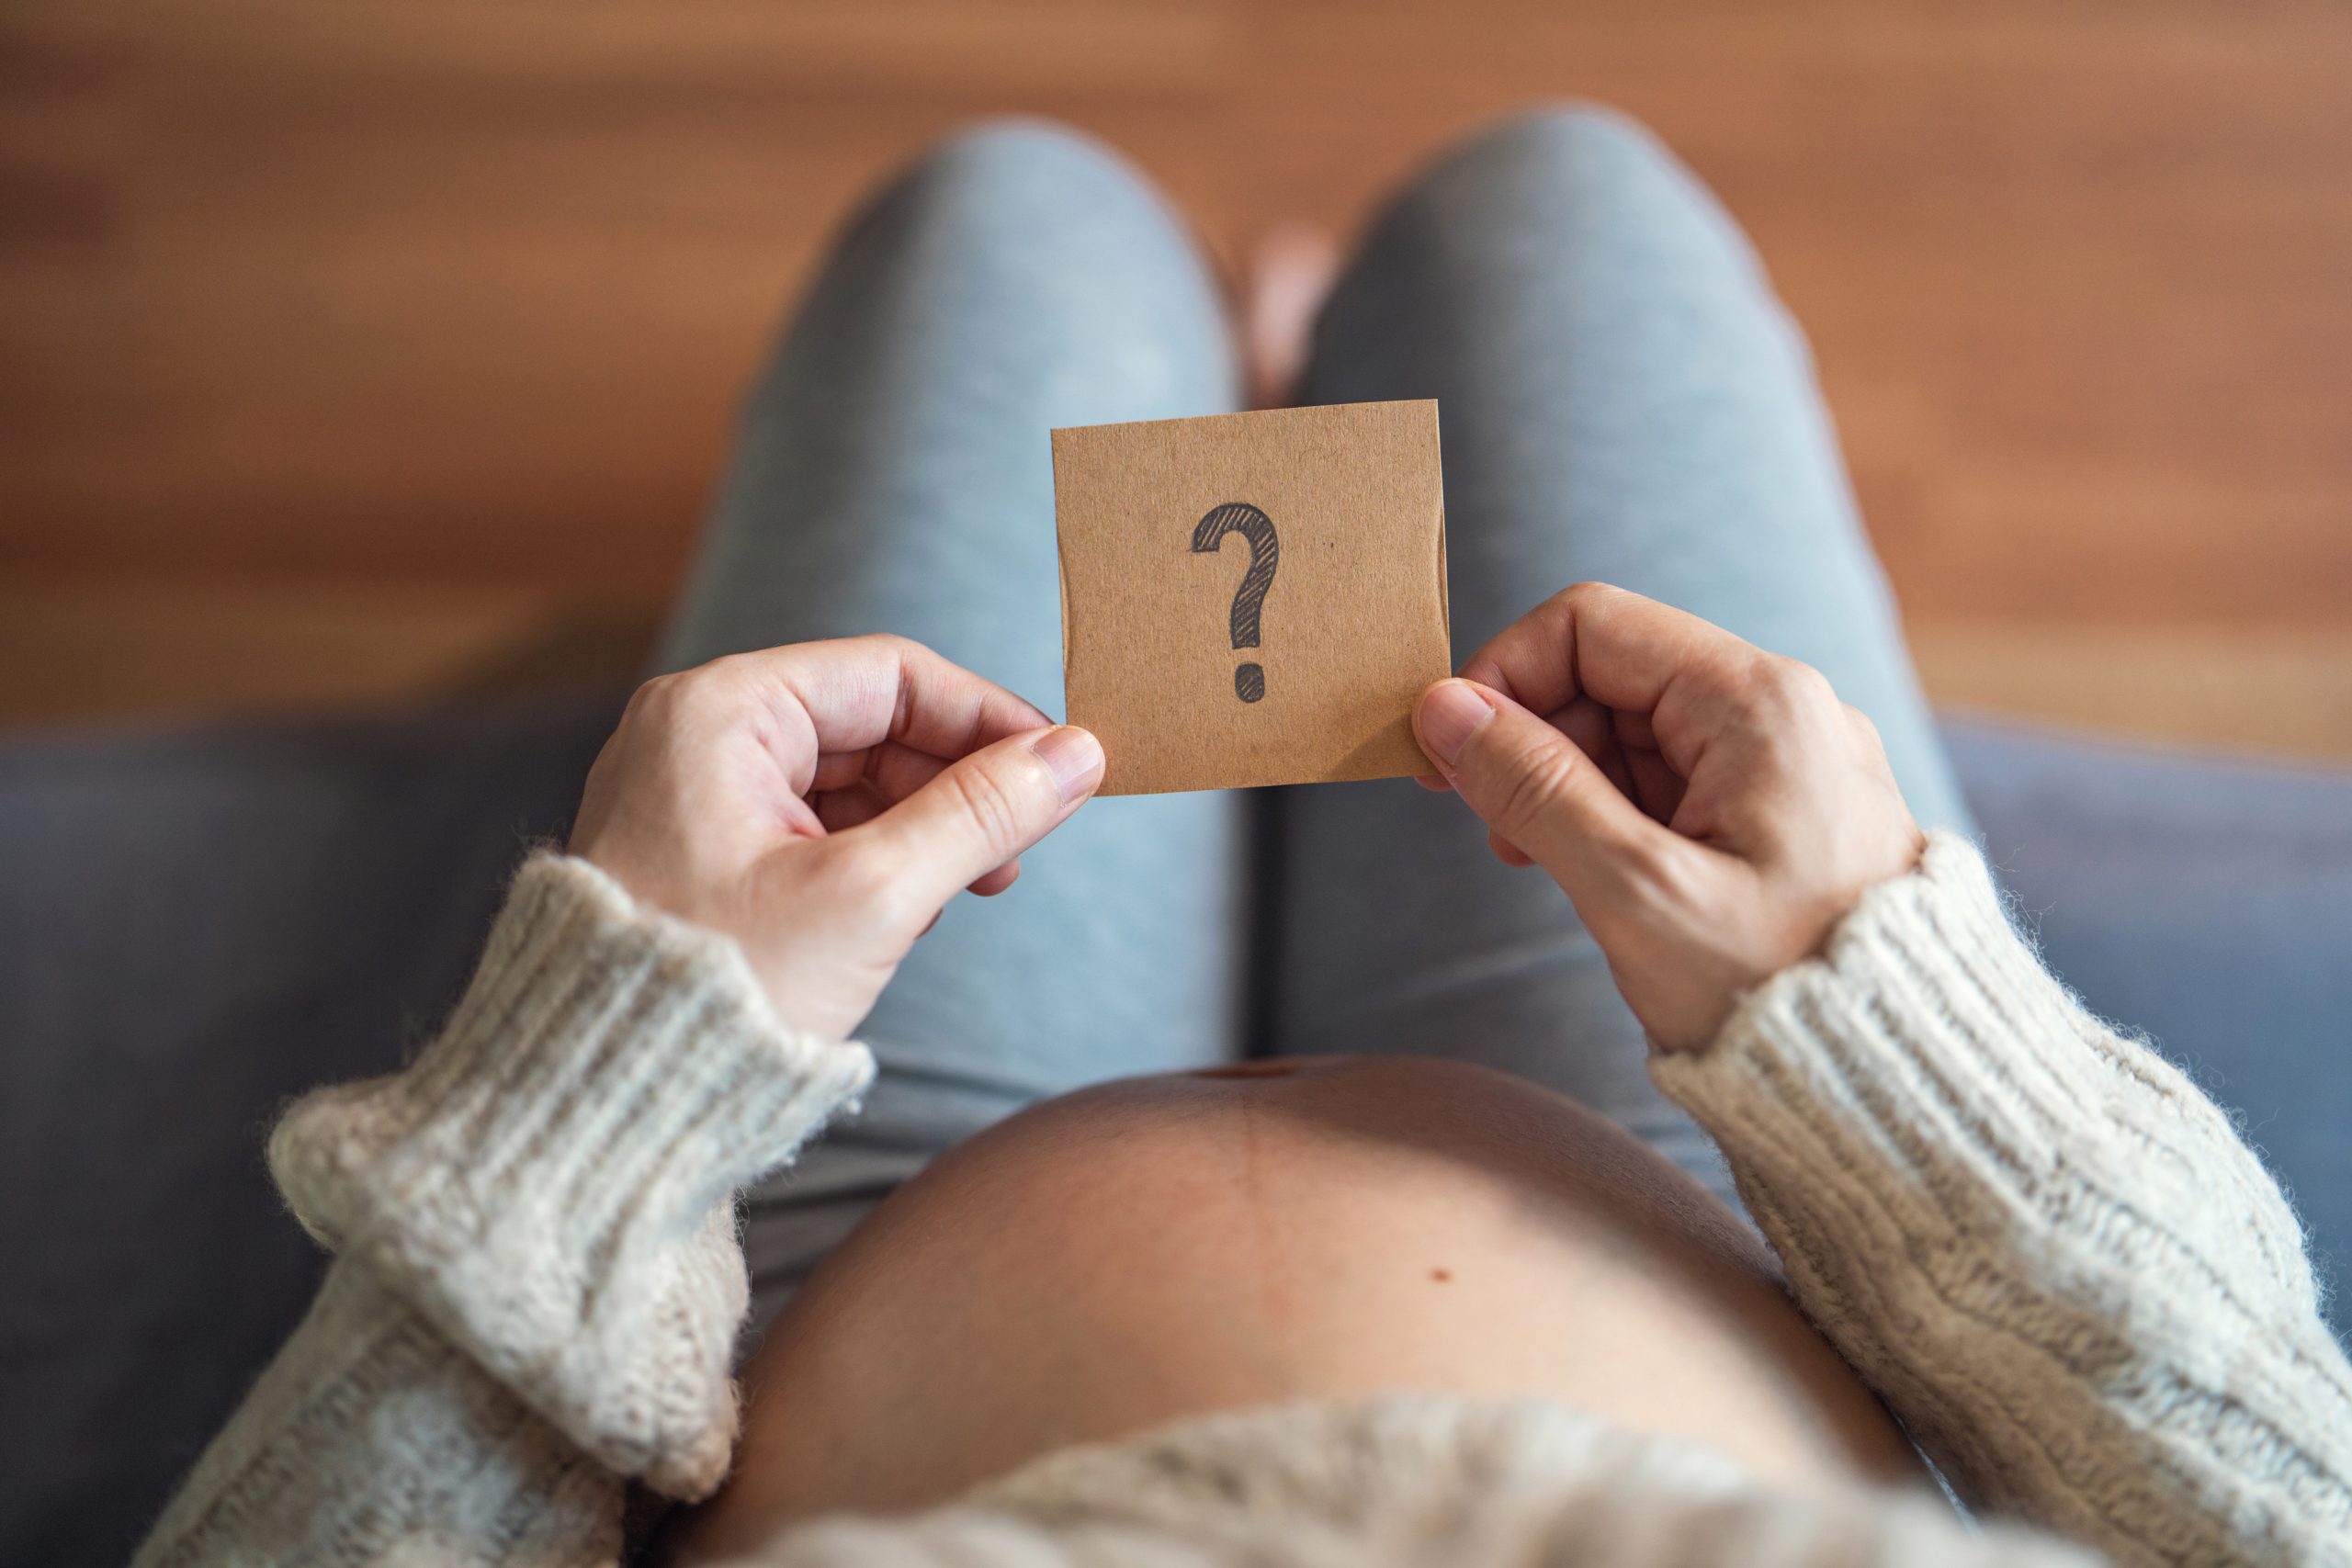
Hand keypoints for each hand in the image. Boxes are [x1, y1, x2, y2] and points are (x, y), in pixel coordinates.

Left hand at [569, 636, 1103, 1040]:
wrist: (605, 1110)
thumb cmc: (719, 997)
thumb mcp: (874, 897)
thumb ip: (982, 814)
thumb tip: (1079, 756)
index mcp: (717, 711)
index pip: (889, 674)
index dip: (987, 718)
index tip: (1062, 768)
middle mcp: (693, 735)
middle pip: (869, 724)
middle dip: (955, 784)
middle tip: (1018, 851)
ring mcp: (689, 796)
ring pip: (846, 781)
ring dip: (921, 828)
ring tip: (967, 891)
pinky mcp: (697, 855)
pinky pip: (811, 827)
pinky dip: (872, 860)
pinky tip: (906, 913)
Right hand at [1411, 583, 1924, 1051]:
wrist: (1900, 1087)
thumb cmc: (1779, 996)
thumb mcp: (1636, 893)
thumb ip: (1534, 789)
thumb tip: (1444, 710)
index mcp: (1760, 703)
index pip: (1591, 625)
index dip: (1503, 676)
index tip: (1449, 754)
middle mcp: (1786, 709)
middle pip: (1612, 672)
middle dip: (1534, 740)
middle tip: (1497, 834)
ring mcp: (1791, 759)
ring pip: (1638, 729)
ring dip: (1570, 784)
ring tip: (1544, 867)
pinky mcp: (1789, 810)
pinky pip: (1677, 778)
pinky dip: (1618, 814)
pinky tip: (1599, 877)